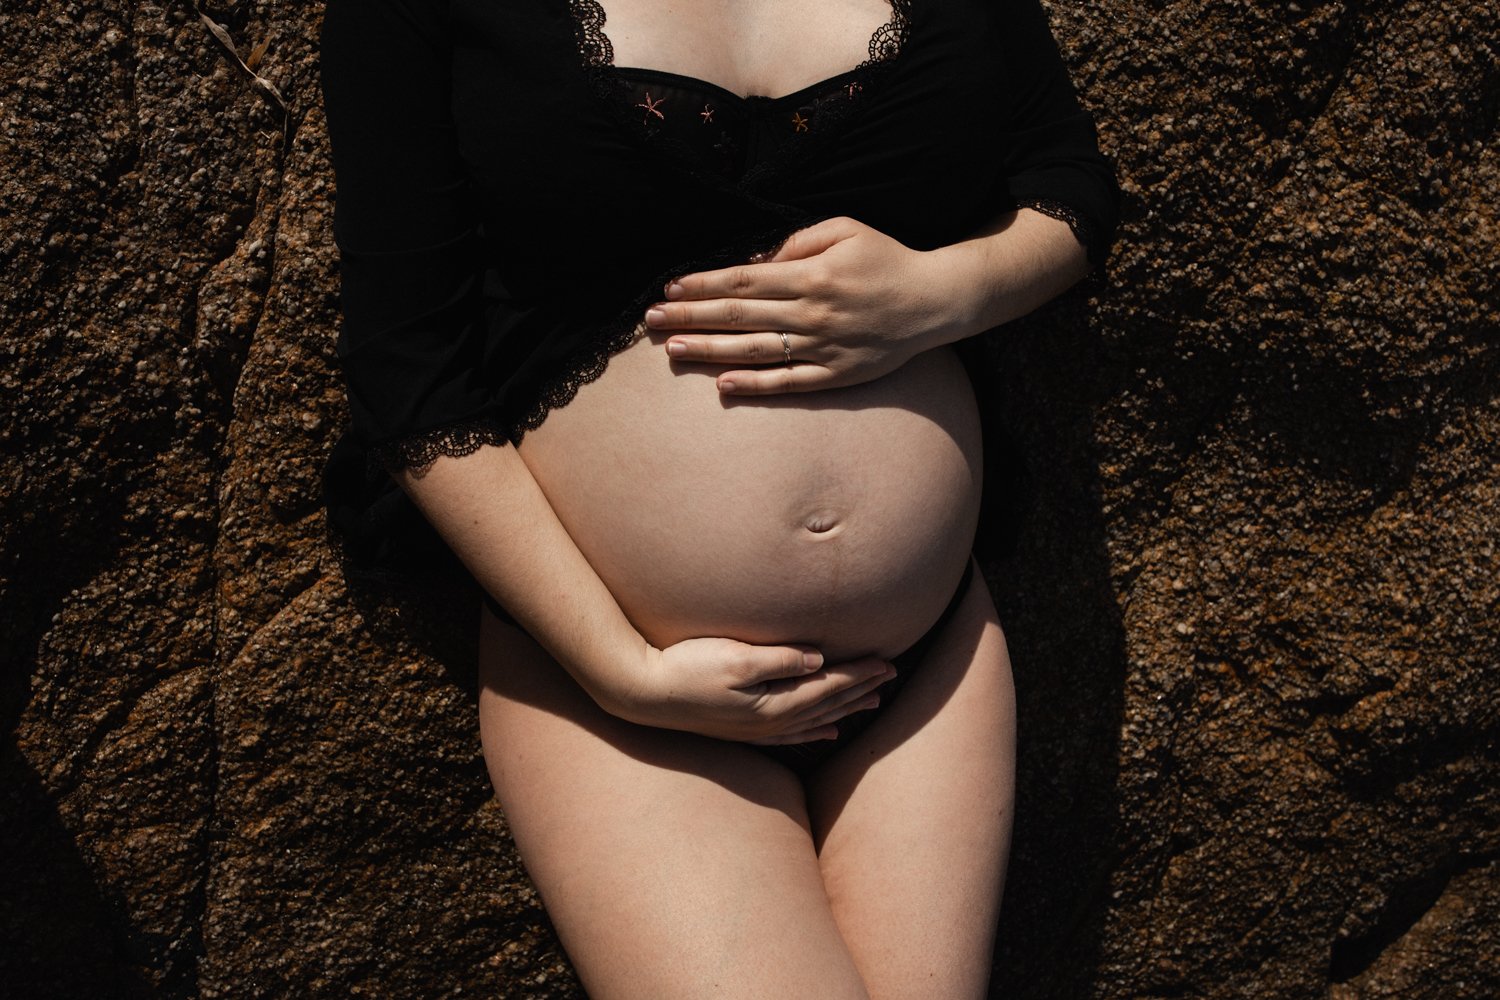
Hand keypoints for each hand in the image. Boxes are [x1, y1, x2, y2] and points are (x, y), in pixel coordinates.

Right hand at [611, 637, 894, 743]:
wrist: (642, 694)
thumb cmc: (685, 669)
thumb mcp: (734, 657)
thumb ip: (779, 659)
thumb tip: (818, 660)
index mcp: (773, 703)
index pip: (829, 685)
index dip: (860, 673)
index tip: (888, 661)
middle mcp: (770, 722)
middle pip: (827, 704)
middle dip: (861, 689)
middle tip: (891, 677)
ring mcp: (756, 729)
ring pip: (814, 719)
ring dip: (845, 709)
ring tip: (873, 702)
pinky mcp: (742, 729)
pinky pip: (791, 734)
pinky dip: (815, 730)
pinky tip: (828, 731)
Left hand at [644, 216, 963, 393]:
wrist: (935, 301)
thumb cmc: (886, 259)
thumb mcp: (846, 230)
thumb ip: (798, 241)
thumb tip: (754, 259)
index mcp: (811, 274)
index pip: (743, 279)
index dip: (703, 285)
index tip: (670, 290)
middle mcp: (813, 312)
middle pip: (738, 315)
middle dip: (690, 318)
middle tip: (650, 322)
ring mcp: (824, 348)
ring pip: (755, 351)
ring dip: (710, 351)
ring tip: (672, 351)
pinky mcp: (837, 375)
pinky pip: (789, 383)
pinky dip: (755, 385)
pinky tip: (722, 385)